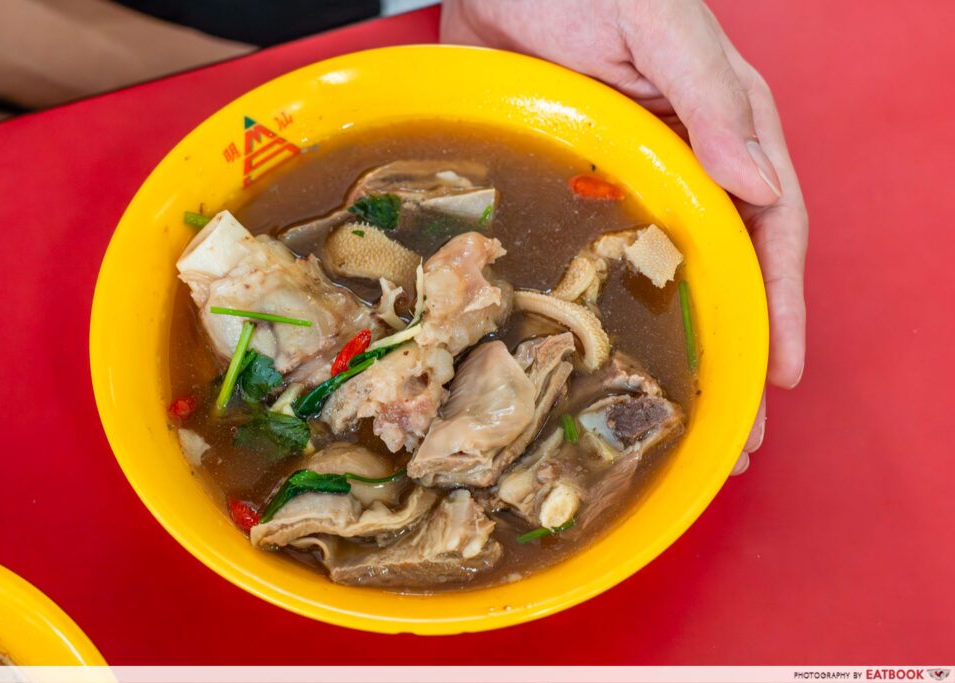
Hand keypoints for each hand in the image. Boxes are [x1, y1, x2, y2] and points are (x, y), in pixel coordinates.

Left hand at [441, 0, 807, 472]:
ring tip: (677, 418)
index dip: (782, 305)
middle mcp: (687, 162)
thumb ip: (712, 100)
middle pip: (723, 271)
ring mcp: (629, 180)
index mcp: (726, 126)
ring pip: (665, 277)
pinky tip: (602, 358)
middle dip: (735, 351)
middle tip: (733, 434)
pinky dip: (612, 311)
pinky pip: (603, 258)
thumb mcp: (659, 25)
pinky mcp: (577, 185)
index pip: (771, 230)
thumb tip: (765, 189)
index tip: (780, 375)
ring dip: (678, 348)